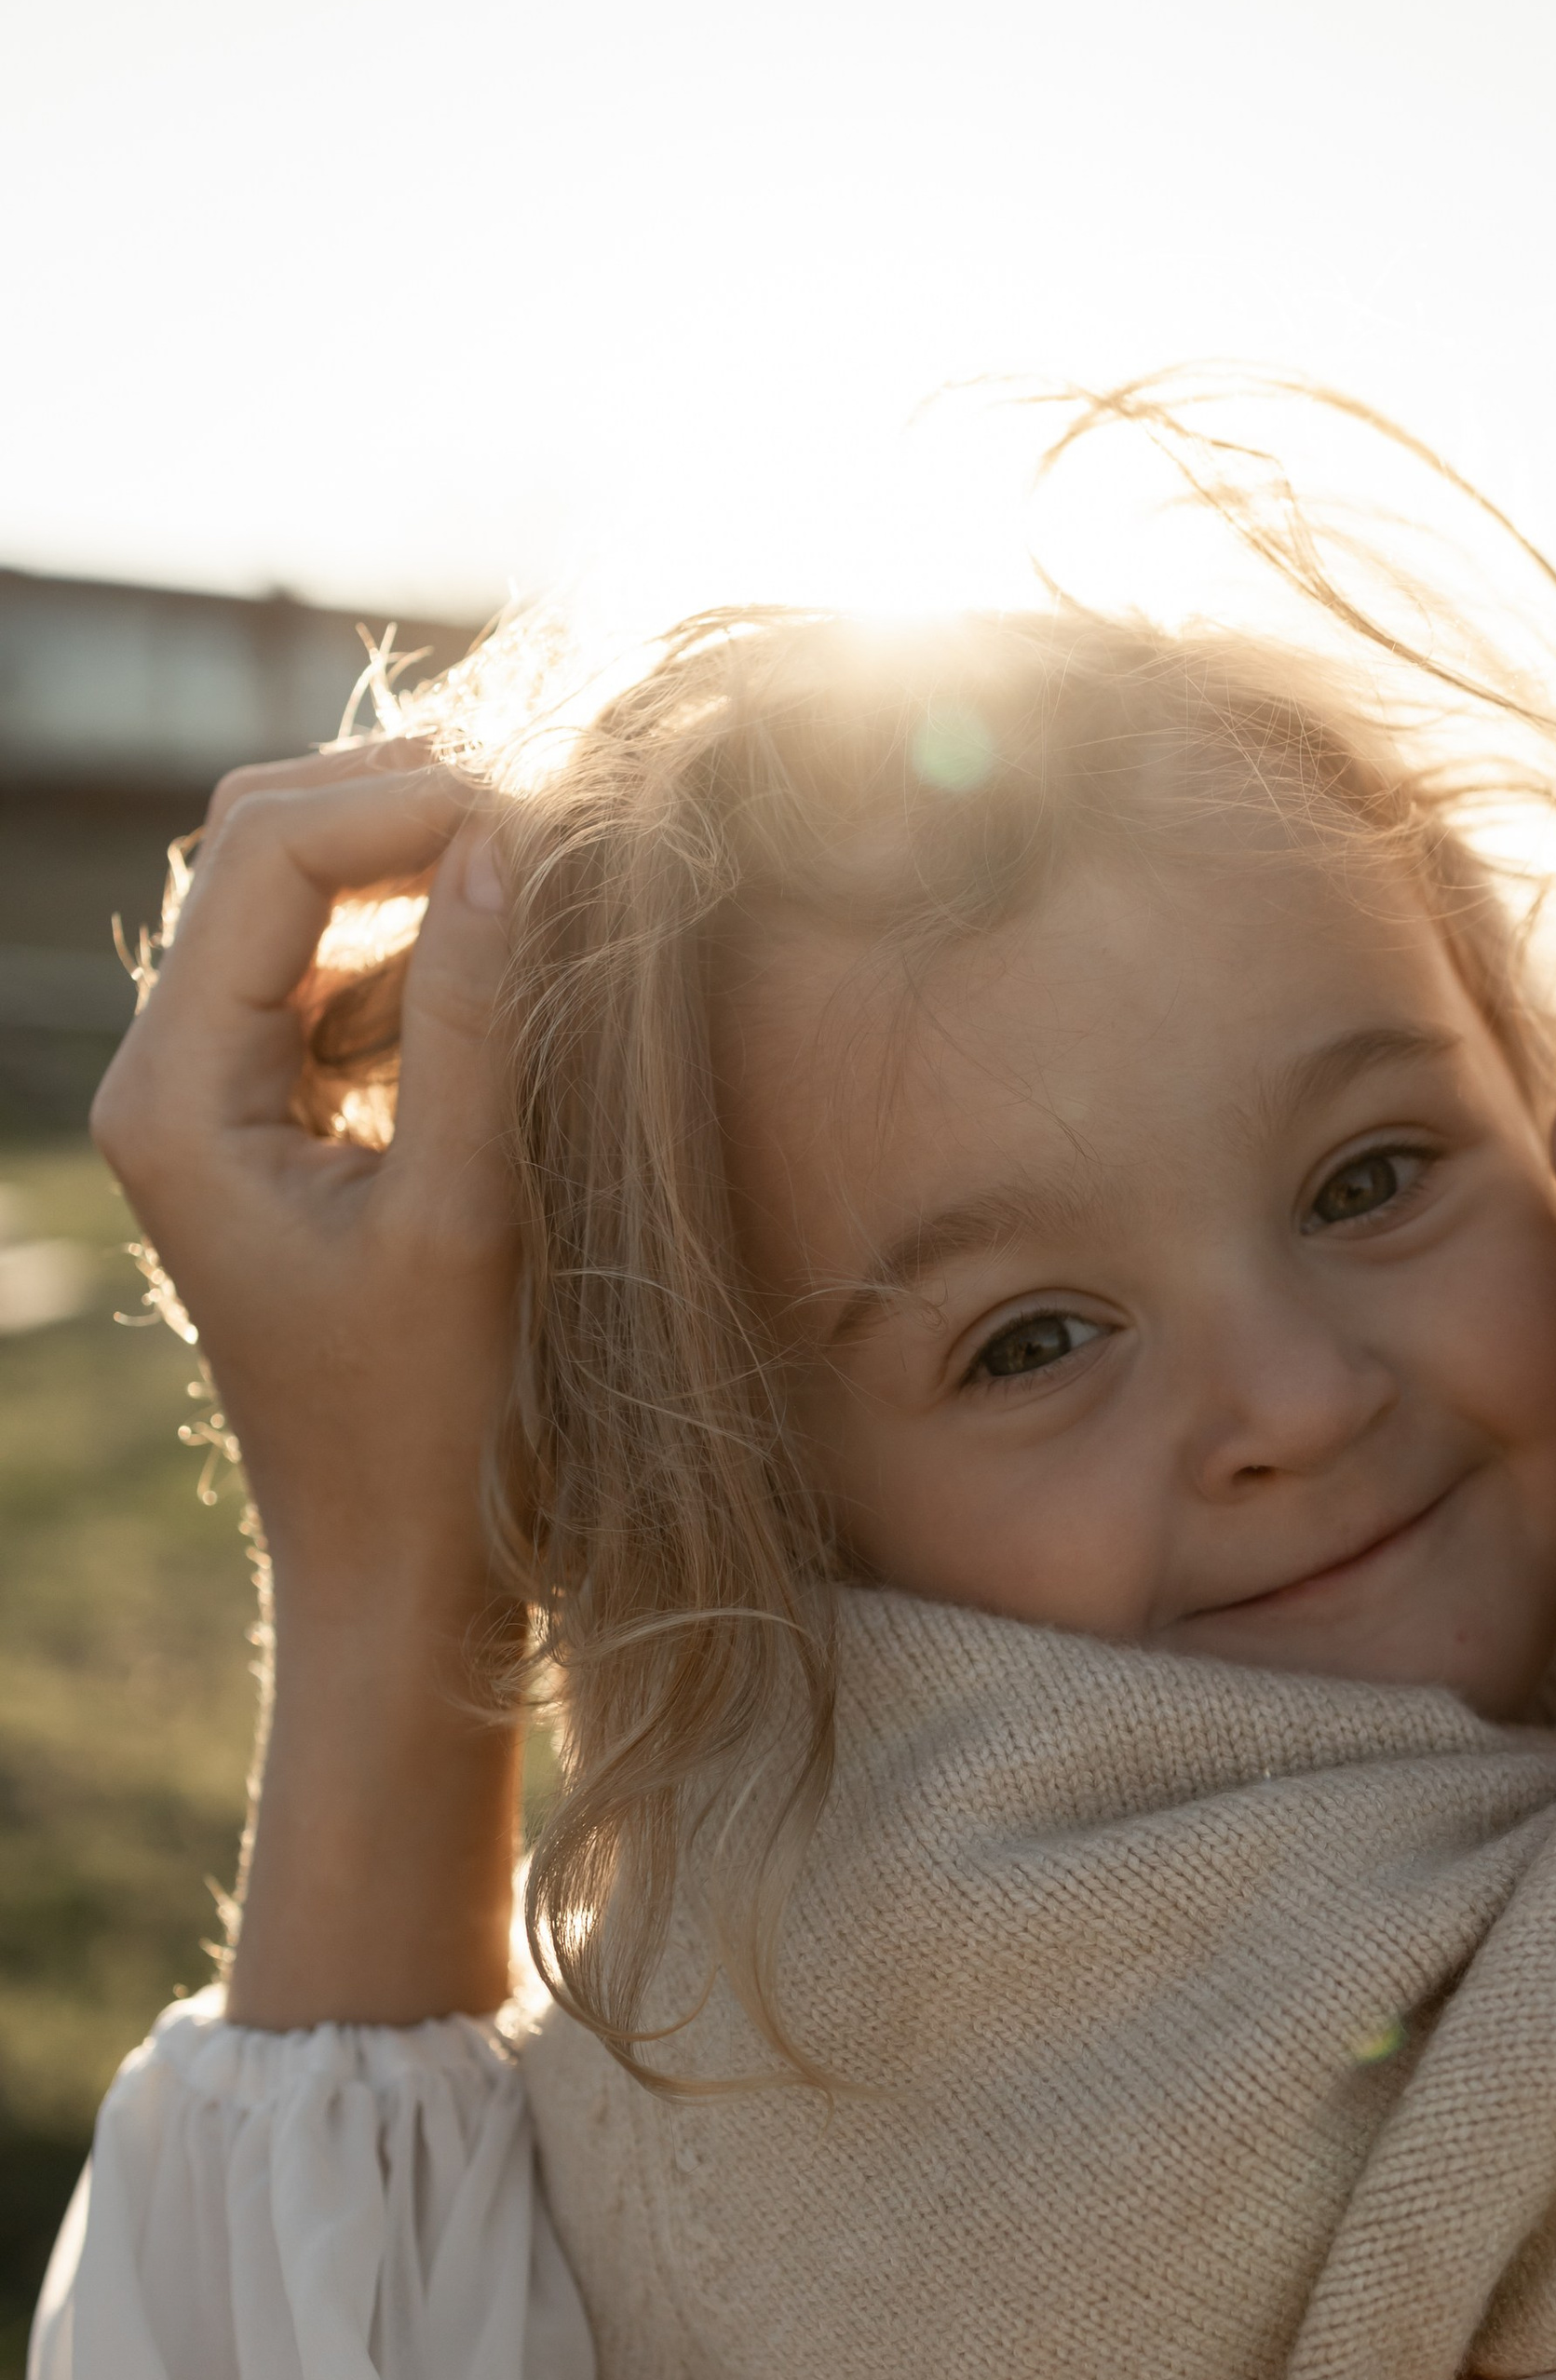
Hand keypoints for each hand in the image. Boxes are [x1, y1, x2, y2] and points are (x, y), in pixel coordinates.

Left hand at [92, 741, 512, 1611]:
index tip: (550, 813)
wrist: (399, 1575)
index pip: (264, 856)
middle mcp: (168, 1079)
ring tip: (562, 896)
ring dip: (427, 883)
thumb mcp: (466, 1218)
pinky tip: (523, 992)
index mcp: (176, 1097)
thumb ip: (478, 1023)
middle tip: (560, 822)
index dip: (404, 804)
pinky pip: (343, 987)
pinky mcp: (280, 1127)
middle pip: (262, 850)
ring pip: (305, 906)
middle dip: (405, 813)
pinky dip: (432, 962)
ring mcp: (219, 1099)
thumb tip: (505, 840)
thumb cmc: (432, 1431)